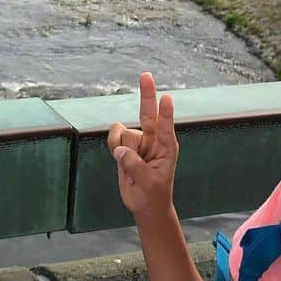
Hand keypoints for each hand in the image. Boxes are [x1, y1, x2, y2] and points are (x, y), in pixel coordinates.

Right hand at [107, 72, 178, 217]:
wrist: (145, 205)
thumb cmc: (154, 194)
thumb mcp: (148, 182)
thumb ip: (134, 165)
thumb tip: (121, 150)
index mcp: (167, 147)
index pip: (166, 127)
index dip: (165, 113)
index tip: (167, 98)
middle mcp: (153, 140)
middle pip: (148, 112)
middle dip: (147, 94)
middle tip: (146, 75)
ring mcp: (139, 141)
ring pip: (123, 132)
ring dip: (120, 146)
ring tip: (128, 164)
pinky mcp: (126, 145)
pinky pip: (115, 137)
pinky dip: (113, 145)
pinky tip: (120, 157)